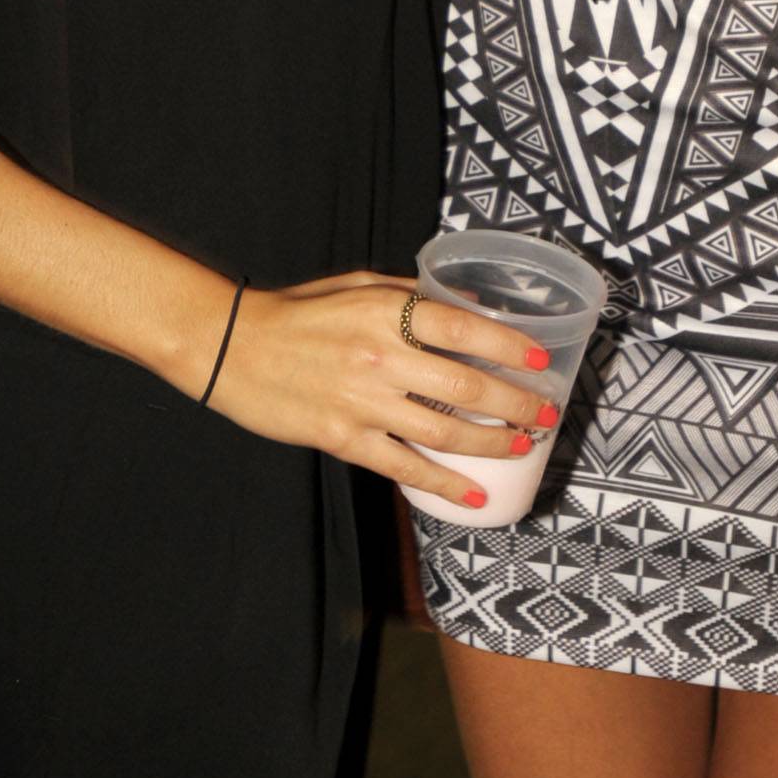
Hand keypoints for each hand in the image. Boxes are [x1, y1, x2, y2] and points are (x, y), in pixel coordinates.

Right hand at [208, 271, 559, 510]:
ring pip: (444, 431)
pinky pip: (404, 466)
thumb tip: (468, 308)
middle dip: (515, 403)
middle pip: (466, 384)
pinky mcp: (343, 438)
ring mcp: (362, 401)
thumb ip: (410, 295)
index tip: (541, 361)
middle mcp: (380, 356)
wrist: (232, 346)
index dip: (510, 347)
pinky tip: (475, 492)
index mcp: (386, 312)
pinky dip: (444, 482)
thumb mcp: (356, 286)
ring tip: (522, 447)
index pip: (465, 328)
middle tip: (545, 414)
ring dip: (492, 442)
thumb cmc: (297, 311)